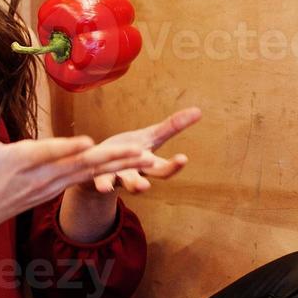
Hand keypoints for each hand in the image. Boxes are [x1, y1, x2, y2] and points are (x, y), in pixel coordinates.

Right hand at [0, 104, 153, 236]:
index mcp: (20, 161)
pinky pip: (88, 179)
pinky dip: (111, 173)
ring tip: (147, 158)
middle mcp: (41, 175)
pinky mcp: (56, 189)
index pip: (47, 153)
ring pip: (90, 173)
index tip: (87, 142)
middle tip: (139, 150)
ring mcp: (51, 185)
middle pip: (80, 165)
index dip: (66, 147)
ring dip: (119, 166)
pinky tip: (131, 166)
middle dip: (110, 158)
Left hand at [73, 107, 201, 196]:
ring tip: (112, 187)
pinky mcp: (98, 177)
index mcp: (146, 165)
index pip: (162, 169)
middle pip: (138, 182)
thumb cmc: (130, 150)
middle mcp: (132, 175)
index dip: (173, 166)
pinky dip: (101, 183)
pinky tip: (102, 186)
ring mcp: (115, 178)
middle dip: (140, 185)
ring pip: (115, 185)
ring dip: (112, 186)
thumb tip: (199, 110)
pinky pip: (99, 181)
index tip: (183, 158)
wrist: (102, 163)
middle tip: (144, 186)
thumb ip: (172, 127)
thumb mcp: (151, 137)